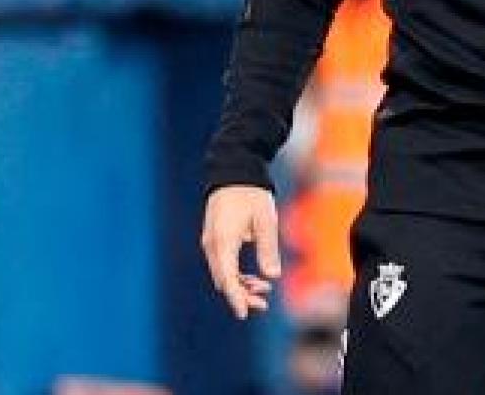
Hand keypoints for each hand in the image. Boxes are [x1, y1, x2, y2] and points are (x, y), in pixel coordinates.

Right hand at [200, 184, 281, 319]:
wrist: (234, 172)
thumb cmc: (251, 194)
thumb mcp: (265, 220)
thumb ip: (268, 248)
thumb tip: (272, 277)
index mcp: (223, 240)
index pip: (227, 277)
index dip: (236, 298)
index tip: (244, 313)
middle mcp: (212, 244)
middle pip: (223, 280)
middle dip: (241, 296)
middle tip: (263, 306)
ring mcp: (212, 243)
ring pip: (223, 274)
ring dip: (241, 286)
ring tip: (263, 294)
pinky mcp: (216, 240)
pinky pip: (224, 265)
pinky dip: (237, 275)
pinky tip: (255, 281)